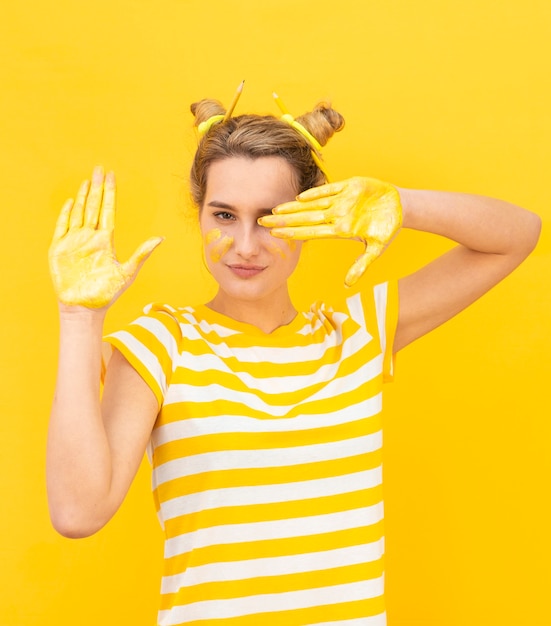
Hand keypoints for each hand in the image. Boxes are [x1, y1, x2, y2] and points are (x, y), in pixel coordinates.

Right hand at [48, 166, 162, 307]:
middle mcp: (90, 237)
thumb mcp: (128, 272)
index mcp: (105, 240)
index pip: (108, 210)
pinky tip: (71, 202)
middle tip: (100, 168)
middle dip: (96, 187)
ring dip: (82, 196)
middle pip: (93, 206)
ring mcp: (74, 241)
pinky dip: (66, 214)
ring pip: (79, 212)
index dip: (109, 194)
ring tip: (87, 179)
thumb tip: (161, 238)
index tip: (112, 176)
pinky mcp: (60, 249)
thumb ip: (142, 253)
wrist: (86, 308)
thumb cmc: (107, 293)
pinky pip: (62, 227)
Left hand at [259, 177, 401, 285]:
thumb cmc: (387, 228)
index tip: (274, 235)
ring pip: (312, 204)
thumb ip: (362, 264)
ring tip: (275, 209)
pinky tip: (300, 197)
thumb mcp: (377, 248)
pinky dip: (317, 193)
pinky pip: (330, 190)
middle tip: (262, 221)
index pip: (310, 232)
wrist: (400, 206)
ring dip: (294, 207)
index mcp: (340, 230)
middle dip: (284, 220)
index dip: (293, 233)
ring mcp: (341, 201)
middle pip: (305, 218)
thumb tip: (348, 284)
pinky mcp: (350, 186)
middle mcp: (336, 215)